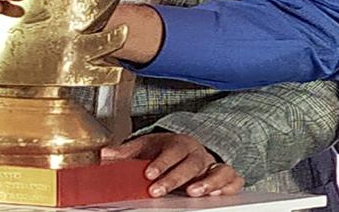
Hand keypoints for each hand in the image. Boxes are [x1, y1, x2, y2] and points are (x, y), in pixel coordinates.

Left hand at [102, 133, 244, 197]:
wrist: (188, 148)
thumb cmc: (165, 150)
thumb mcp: (145, 147)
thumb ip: (126, 152)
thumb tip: (105, 155)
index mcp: (178, 143)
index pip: (171, 151)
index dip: (161, 163)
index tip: (149, 174)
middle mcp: (197, 153)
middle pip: (191, 163)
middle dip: (175, 177)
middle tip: (159, 190)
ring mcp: (212, 164)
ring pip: (217, 170)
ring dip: (207, 182)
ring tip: (193, 193)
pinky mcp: (225, 176)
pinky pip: (234, 179)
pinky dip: (228, 186)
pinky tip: (217, 195)